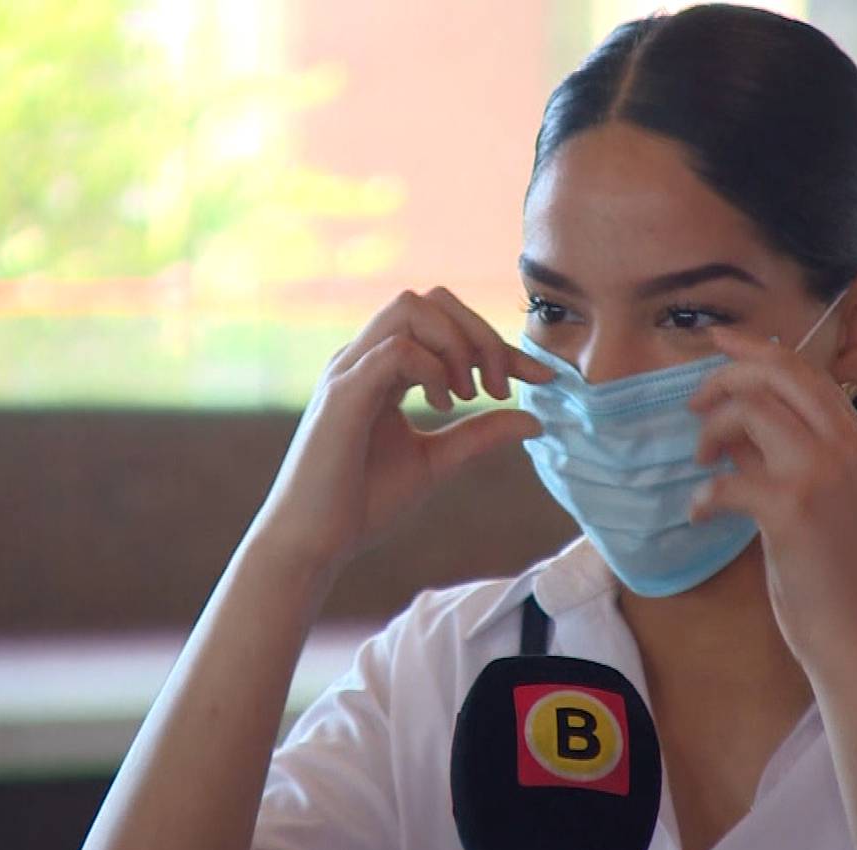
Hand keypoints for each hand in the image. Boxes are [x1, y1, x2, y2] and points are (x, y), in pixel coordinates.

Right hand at [247, 286, 552, 578]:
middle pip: (431, 299)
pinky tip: (443, 407)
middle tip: (501, 390)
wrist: (314, 542)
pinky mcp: (342, 394)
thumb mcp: (437, 461)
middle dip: (480, 335)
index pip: (447, 326)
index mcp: (383, 368)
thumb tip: (534, 419)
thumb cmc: (363, 502)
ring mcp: (349, 370)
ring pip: (410, 307)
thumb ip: (480, 434)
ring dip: (456, 345)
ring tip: (470, 395)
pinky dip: (432, 369)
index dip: (499, 344)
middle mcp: (364, 358)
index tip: (541, 377)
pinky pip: (396, 350)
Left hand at [687, 325, 856, 668]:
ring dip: (711, 431)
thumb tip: (735, 424)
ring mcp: (823, 474)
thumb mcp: (827, 500)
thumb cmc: (844, 576)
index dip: (757, 350)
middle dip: (726, 376)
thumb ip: (788, 456)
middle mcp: (848, 447)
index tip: (720, 341)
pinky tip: (701, 515)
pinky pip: (727, 480)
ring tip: (701, 464)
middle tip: (694, 402)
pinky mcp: (792, 509)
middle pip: (779, 374)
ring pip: (751, 412)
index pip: (807, 372)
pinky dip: (704, 495)